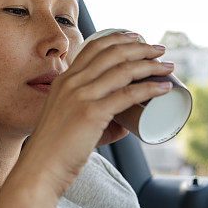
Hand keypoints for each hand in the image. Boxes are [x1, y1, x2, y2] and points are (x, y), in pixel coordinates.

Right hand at [17, 31, 173, 197]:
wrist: (39, 169)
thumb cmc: (56, 151)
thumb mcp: (72, 123)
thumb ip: (100, 122)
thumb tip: (127, 125)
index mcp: (64, 80)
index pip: (94, 47)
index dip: (119, 38)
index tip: (138, 38)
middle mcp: (72, 83)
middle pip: (113, 53)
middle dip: (141, 47)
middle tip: (160, 49)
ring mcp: (81, 96)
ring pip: (123, 70)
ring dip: (151, 65)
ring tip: (168, 66)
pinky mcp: (91, 113)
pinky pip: (127, 95)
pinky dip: (149, 88)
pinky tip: (164, 87)